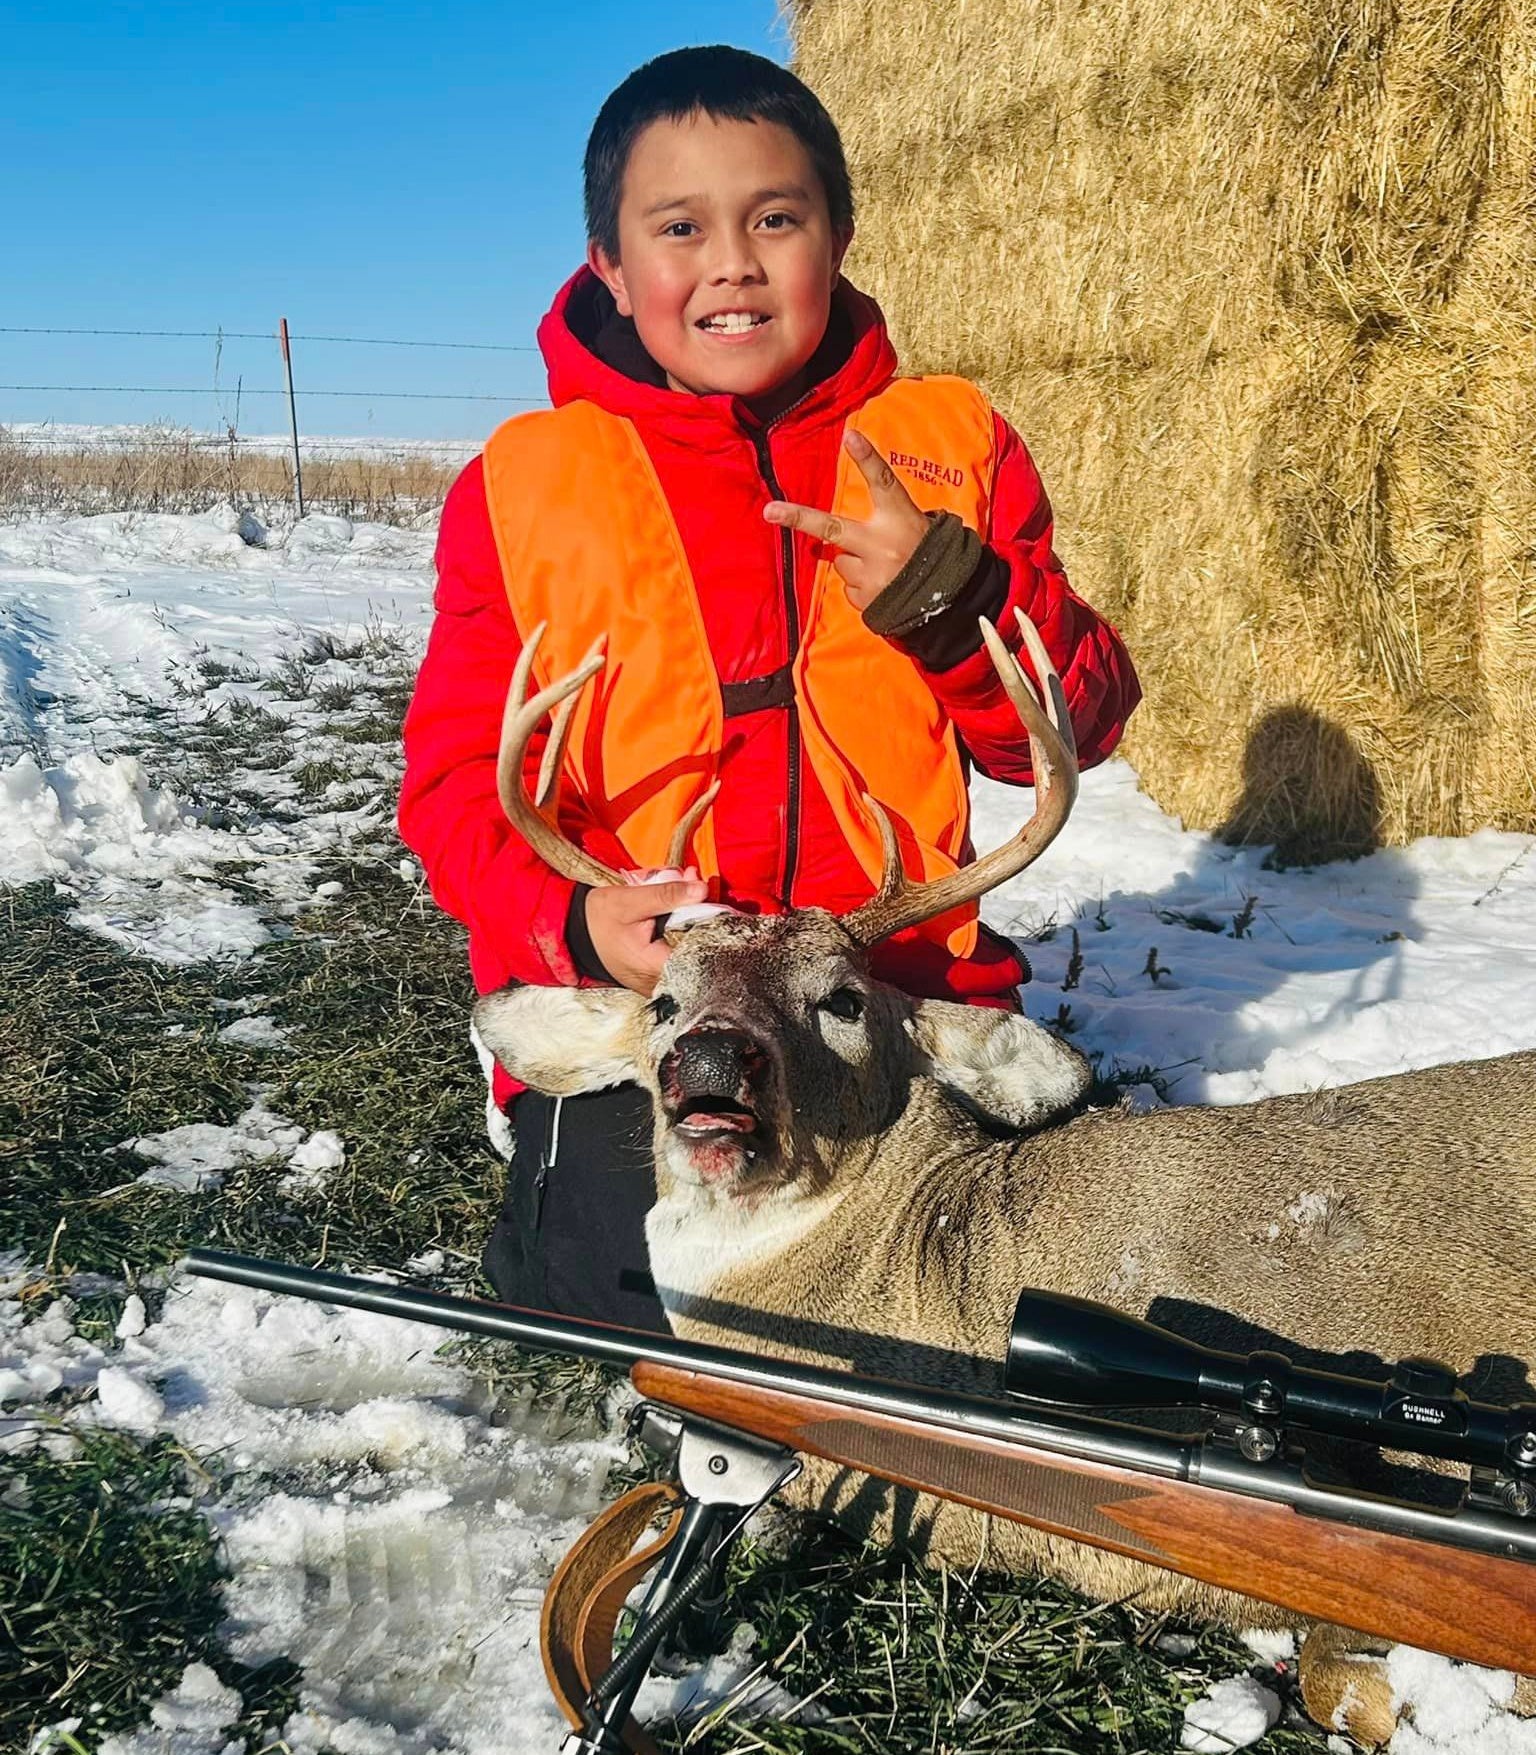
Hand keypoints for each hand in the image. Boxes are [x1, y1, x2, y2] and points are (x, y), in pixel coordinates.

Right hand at [585, 875, 707, 994]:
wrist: (575, 934)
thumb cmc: (598, 920)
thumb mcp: (631, 901)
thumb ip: (667, 896)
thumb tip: (702, 889)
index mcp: (656, 966)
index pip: (701, 946)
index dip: (708, 917)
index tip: (703, 892)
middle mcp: (661, 981)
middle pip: (698, 947)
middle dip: (699, 912)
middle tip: (691, 882)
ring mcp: (659, 982)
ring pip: (690, 949)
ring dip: (690, 919)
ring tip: (683, 889)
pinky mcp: (657, 977)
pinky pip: (678, 953)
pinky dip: (680, 930)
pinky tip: (674, 909)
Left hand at [764, 429, 929, 610]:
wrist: (947, 600)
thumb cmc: (929, 555)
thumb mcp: (916, 527)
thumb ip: (885, 519)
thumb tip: (846, 525)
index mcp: (901, 519)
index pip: (883, 483)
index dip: (868, 458)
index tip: (850, 436)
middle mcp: (883, 544)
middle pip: (832, 527)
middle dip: (798, 518)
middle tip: (771, 512)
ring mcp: (873, 573)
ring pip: (842, 563)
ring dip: (854, 564)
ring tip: (881, 569)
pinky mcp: (868, 598)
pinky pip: (850, 588)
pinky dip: (861, 587)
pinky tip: (882, 587)